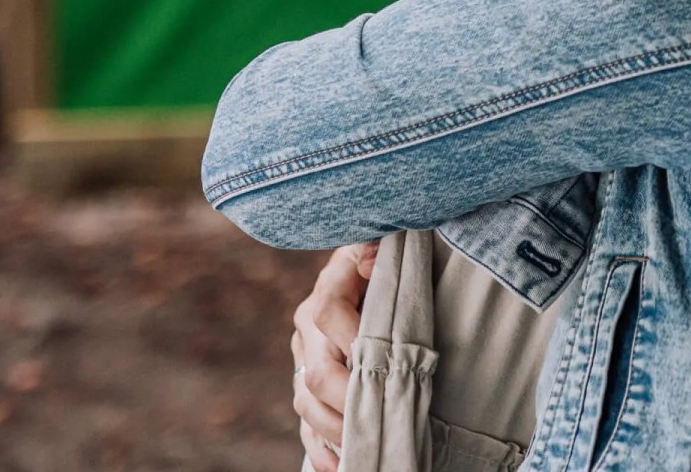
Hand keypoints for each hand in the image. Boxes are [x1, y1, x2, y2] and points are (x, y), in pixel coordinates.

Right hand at [291, 243, 376, 471]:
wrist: (369, 273)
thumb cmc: (386, 258)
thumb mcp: (384, 242)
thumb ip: (376, 247)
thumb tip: (369, 261)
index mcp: (327, 288)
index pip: (328, 313)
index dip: (353, 336)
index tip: (382, 356)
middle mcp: (308, 328)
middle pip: (318, 371)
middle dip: (348, 398)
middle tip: (378, 413)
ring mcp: (304, 360)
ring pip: (308, 403)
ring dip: (336, 429)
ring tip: (365, 444)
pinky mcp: (306, 386)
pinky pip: (306, 424)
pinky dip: (321, 450)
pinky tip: (340, 466)